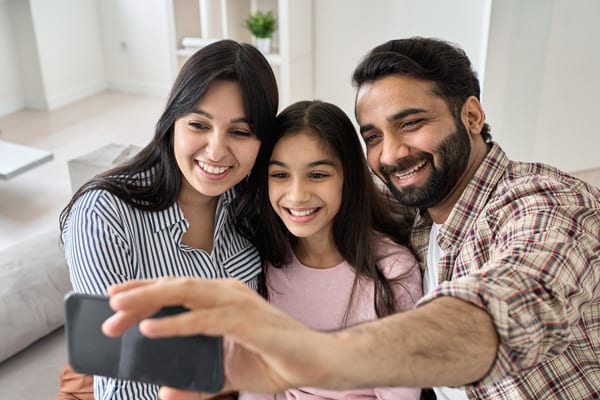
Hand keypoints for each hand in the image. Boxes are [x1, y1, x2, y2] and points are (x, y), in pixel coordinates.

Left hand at [102, 278, 334, 396]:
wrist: (317, 361)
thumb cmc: (276, 357)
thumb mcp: (227, 371)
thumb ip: (197, 381)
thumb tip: (165, 392)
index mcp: (222, 298)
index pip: (176, 288)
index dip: (144, 291)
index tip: (114, 299)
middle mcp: (227, 293)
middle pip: (174, 286)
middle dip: (138, 295)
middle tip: (108, 310)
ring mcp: (238, 303)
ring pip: (185, 293)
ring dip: (149, 301)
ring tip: (119, 311)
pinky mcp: (247, 320)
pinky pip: (204, 320)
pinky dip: (175, 324)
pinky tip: (151, 329)